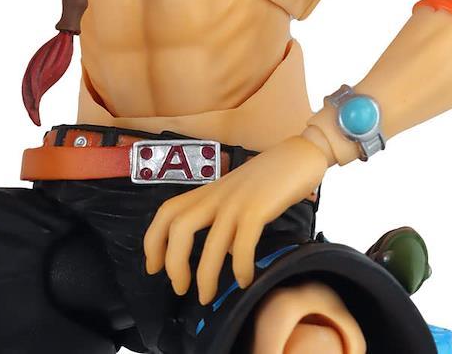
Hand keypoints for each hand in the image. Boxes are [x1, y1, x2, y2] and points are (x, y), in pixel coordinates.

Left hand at [143, 135, 328, 304]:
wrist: (298, 154)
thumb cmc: (268, 178)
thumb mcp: (236, 196)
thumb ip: (225, 220)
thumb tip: (223, 253)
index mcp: (207, 192)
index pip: (167, 211)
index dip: (153, 239)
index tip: (153, 267)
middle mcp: (216, 196)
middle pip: (179, 225)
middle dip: (173, 261)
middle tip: (179, 288)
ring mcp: (236, 201)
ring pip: (211, 240)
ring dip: (205, 274)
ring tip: (207, 296)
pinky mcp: (259, 207)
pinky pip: (243, 241)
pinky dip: (241, 265)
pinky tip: (245, 280)